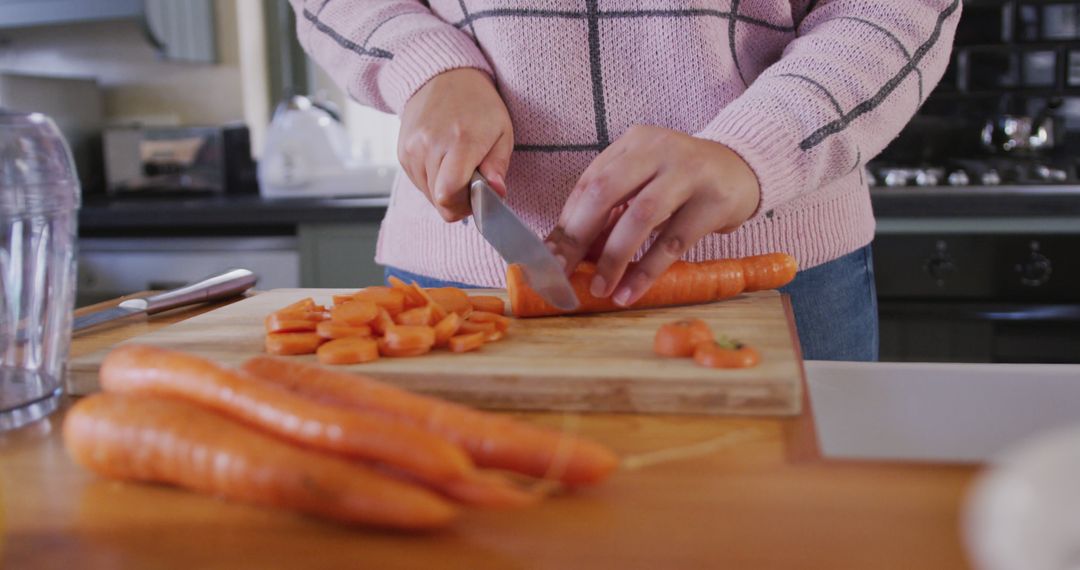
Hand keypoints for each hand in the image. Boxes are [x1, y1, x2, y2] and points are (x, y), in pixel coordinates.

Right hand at [398, 68, 513, 221]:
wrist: (444, 77)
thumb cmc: (478, 105)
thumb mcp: (502, 132)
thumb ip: (498, 166)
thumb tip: (497, 192)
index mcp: (460, 141)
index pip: (448, 196)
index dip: (464, 207)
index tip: (478, 197)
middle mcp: (430, 145)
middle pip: (439, 200)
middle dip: (459, 200)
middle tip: (472, 181)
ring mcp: (412, 149)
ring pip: (428, 195)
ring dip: (445, 190)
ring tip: (457, 167)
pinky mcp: (402, 153)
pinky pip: (418, 183)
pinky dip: (433, 181)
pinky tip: (443, 161)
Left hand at [546, 125, 760, 306]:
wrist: (745, 169)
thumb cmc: (683, 181)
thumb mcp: (646, 181)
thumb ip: (612, 207)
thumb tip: (569, 252)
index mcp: (634, 143)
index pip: (589, 182)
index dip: (566, 222)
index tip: (548, 257)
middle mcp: (658, 150)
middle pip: (606, 192)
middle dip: (578, 236)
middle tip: (562, 273)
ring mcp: (689, 173)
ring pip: (640, 216)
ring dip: (614, 257)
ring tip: (599, 289)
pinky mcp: (714, 202)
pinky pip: (673, 242)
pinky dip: (647, 270)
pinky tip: (630, 292)